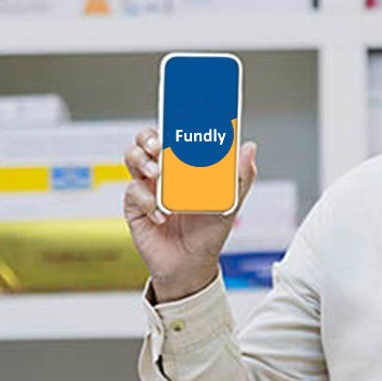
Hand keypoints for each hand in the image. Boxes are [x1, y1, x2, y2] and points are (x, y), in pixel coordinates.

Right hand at [123, 126, 257, 302]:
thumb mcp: (230, 202)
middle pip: (145, 141)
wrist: (191, 264)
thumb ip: (240, 176)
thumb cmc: (208, 230)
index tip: (176, 117)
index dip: (171, 123)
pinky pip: (134, 193)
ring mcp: (147, 187)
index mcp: (183, 165)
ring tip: (157, 173)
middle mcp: (162, 171)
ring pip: (133, 158)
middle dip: (149, 137)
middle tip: (160, 146)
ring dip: (142, 161)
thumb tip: (249, 146)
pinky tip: (162, 214)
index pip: (173, 134)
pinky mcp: (135, 206)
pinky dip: (148, 201)